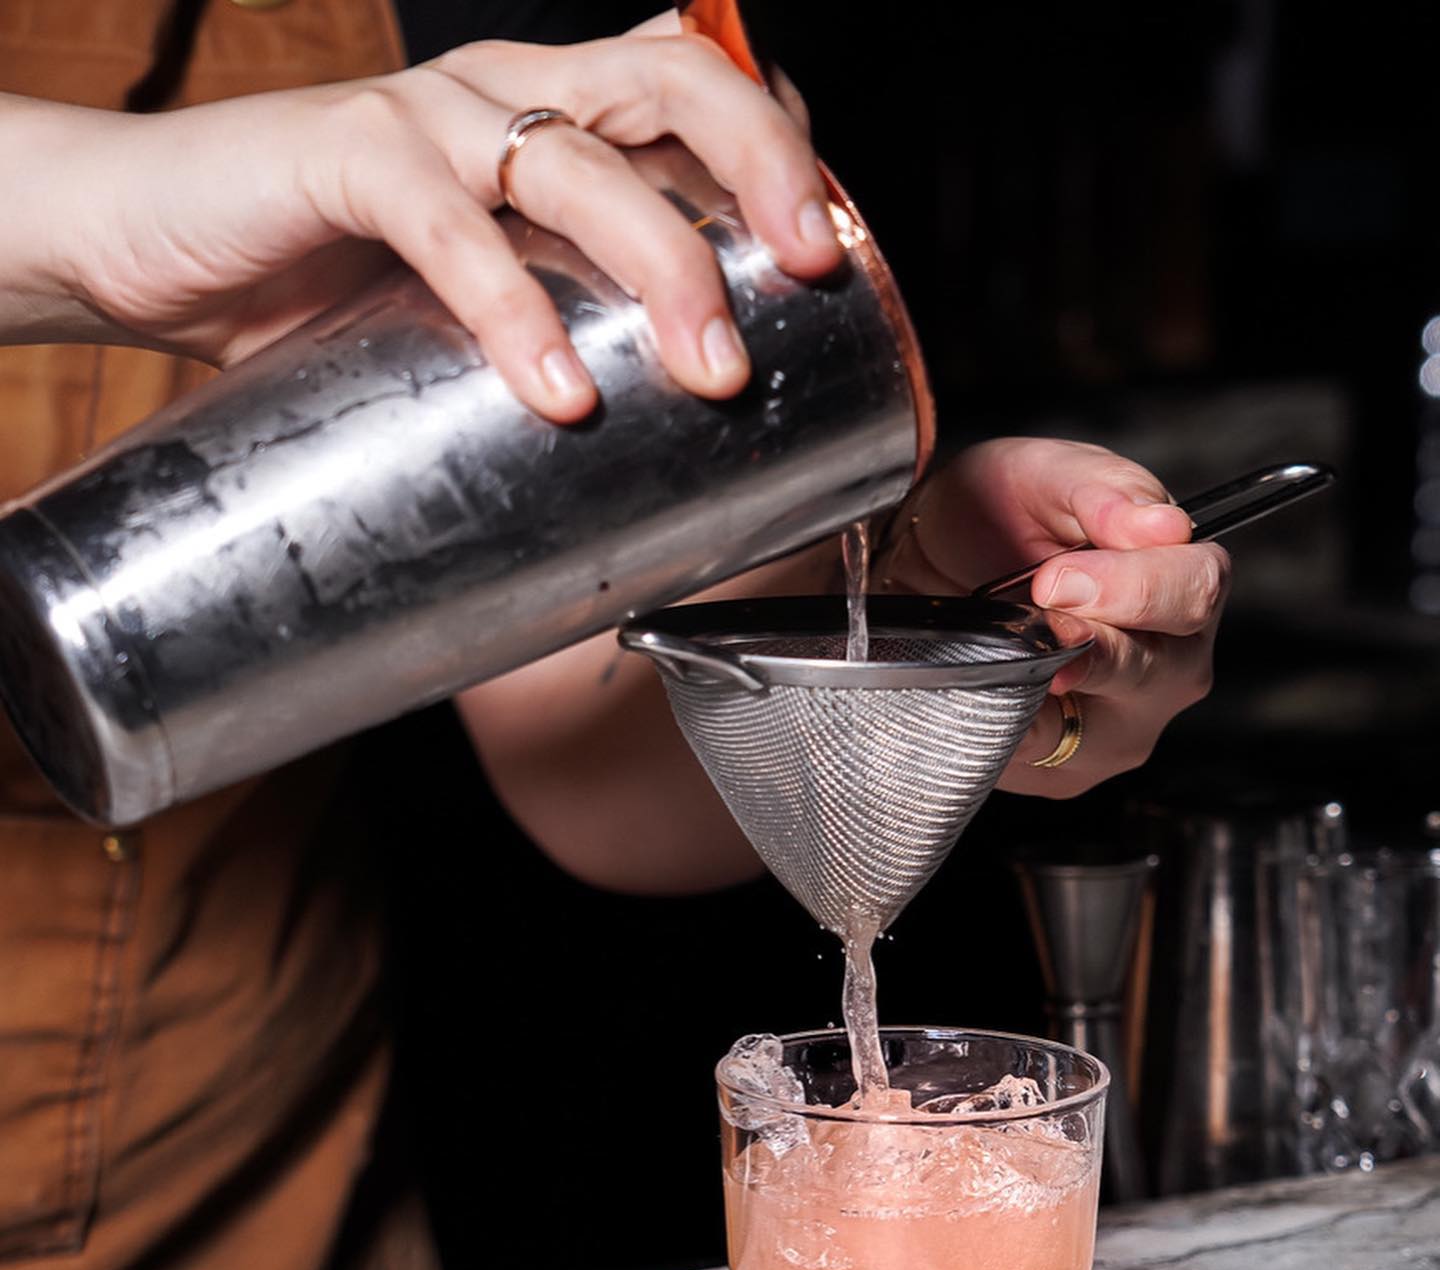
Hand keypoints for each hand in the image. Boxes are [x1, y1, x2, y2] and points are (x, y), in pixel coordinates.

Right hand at [0, 12, 838, 420]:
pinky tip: (556, 389)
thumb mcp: (472, 302)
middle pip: (666, 87)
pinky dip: (508, 305)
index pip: (697, 95)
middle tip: (806, 286)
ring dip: (658, 261)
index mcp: (549, 116)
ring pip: (572, 158)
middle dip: (757, 181)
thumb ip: (559, 316)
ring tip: (708, 371)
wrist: (151, 247)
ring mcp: (424, 117)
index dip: (780, 156)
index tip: (838, 260)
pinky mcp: (340, 153)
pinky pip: (442, 219)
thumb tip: (665, 422)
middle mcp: (501, 95)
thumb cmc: (323, 283)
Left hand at [875, 437, 1228, 792]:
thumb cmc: (996, 516)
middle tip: (1034, 617)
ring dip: (1045, 693)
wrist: (919, 567)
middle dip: (1093, 647)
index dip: (1132, 588)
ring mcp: (1119, 728)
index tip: (1058, 579)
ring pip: (1103, 732)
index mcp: (1183, 583)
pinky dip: (1004, 726)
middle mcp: (1169, 665)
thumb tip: (1163, 524)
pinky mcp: (1062, 770)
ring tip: (1005, 657)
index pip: (1196, 592)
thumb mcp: (1042, 475)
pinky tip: (979, 692)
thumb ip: (1103, 490)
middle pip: (1162, 672)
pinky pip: (1038, 762)